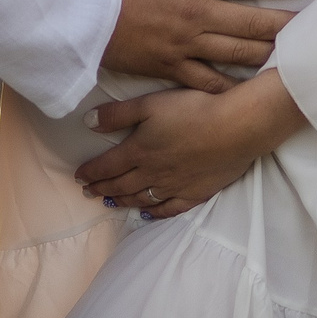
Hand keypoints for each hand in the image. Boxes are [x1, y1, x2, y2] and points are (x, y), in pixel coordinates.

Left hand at [78, 70, 308, 218]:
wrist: (237, 127)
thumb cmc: (194, 109)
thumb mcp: (150, 104)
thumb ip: (117, 115)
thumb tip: (87, 123)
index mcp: (139, 151)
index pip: (106, 166)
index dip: (90, 172)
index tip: (78, 176)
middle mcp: (153, 173)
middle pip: (121, 185)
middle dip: (102, 188)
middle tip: (88, 192)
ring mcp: (175, 186)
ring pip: (142, 198)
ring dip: (122, 201)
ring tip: (110, 203)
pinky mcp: (196, 192)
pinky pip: (170, 208)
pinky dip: (155, 212)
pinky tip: (148, 213)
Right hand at [102, 0, 316, 93]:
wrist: (76, 11)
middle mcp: (195, 15)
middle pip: (253, 23)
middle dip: (288, 25)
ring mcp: (184, 46)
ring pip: (237, 54)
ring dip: (269, 55)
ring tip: (295, 57)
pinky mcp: (170, 69)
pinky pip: (208, 82)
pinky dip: (233, 86)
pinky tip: (254, 90)